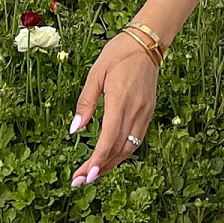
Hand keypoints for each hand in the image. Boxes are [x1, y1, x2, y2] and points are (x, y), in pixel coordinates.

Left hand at [69, 32, 159, 185]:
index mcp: (120, 100)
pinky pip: (136, 139)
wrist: (148, 41)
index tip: (85, 176)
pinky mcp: (149, 111)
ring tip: (93, 174)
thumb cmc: (118, 53)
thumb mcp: (95, 74)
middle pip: (118, 149)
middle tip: (81, 181)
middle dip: (100, 168)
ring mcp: (145, 112)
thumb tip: (74, 130)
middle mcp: (136, 110)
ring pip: (129, 148)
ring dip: (111, 164)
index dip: (98, 161)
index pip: (109, 139)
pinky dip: (122, 152)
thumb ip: (85, 103)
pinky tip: (110, 157)